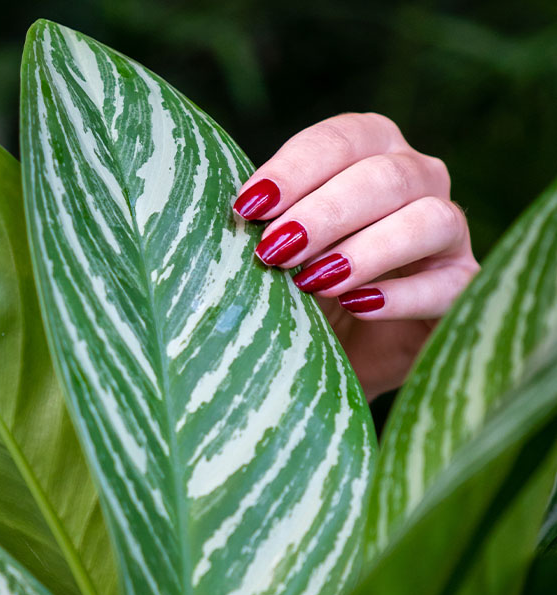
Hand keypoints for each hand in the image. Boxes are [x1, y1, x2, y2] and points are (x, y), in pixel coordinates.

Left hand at [233, 112, 478, 400]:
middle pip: (384, 177)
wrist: (342, 348)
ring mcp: (447, 232)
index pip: (340, 140)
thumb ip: (269, 224)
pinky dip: (400, 296)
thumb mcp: (281, 249)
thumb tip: (238, 214)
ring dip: (365, 250)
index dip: (295, 169)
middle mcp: (417, 178)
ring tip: (313, 282)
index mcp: (371, 152)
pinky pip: (445, 285)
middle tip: (274, 251)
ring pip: (427, 220)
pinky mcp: (461, 285)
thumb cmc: (304, 285)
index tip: (249, 206)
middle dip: (323, 214)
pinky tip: (357, 306)